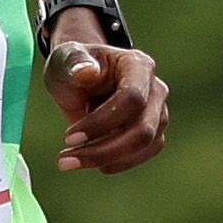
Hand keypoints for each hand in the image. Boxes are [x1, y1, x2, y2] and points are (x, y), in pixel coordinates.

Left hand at [45, 31, 168, 172]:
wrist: (81, 80)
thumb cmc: (73, 67)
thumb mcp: (64, 59)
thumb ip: (74, 62)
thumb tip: (87, 72)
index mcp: (138, 65)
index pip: (131, 98)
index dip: (101, 122)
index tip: (68, 137)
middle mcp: (155, 89)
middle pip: (142, 129)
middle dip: (103, 150)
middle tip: (64, 160)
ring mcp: (158, 112)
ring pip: (145, 145)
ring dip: (106, 159)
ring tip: (69, 161)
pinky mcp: (154, 132)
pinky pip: (143, 155)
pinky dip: (116, 163)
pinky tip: (89, 162)